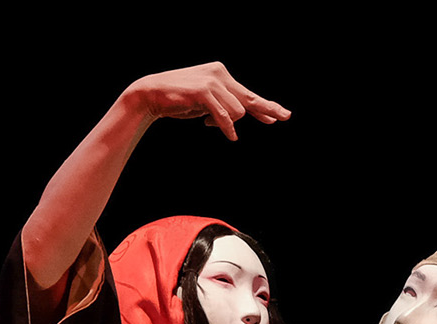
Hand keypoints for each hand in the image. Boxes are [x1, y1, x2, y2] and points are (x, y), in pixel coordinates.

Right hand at [126, 63, 289, 141]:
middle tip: (286, 117)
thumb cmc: (177, 100)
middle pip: (249, 99)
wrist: (151, 94)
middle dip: (267, 109)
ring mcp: (212, 82)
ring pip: (236, 111)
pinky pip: (224, 115)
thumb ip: (222, 107)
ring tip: (205, 121)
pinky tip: (232, 137)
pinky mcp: (204, 92)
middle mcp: (220, 74)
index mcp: (220, 73)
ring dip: (226, 123)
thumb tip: (241, 116)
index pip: (246, 94)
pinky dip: (228, 128)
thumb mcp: (204, 103)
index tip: (279, 115)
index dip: (264, 106)